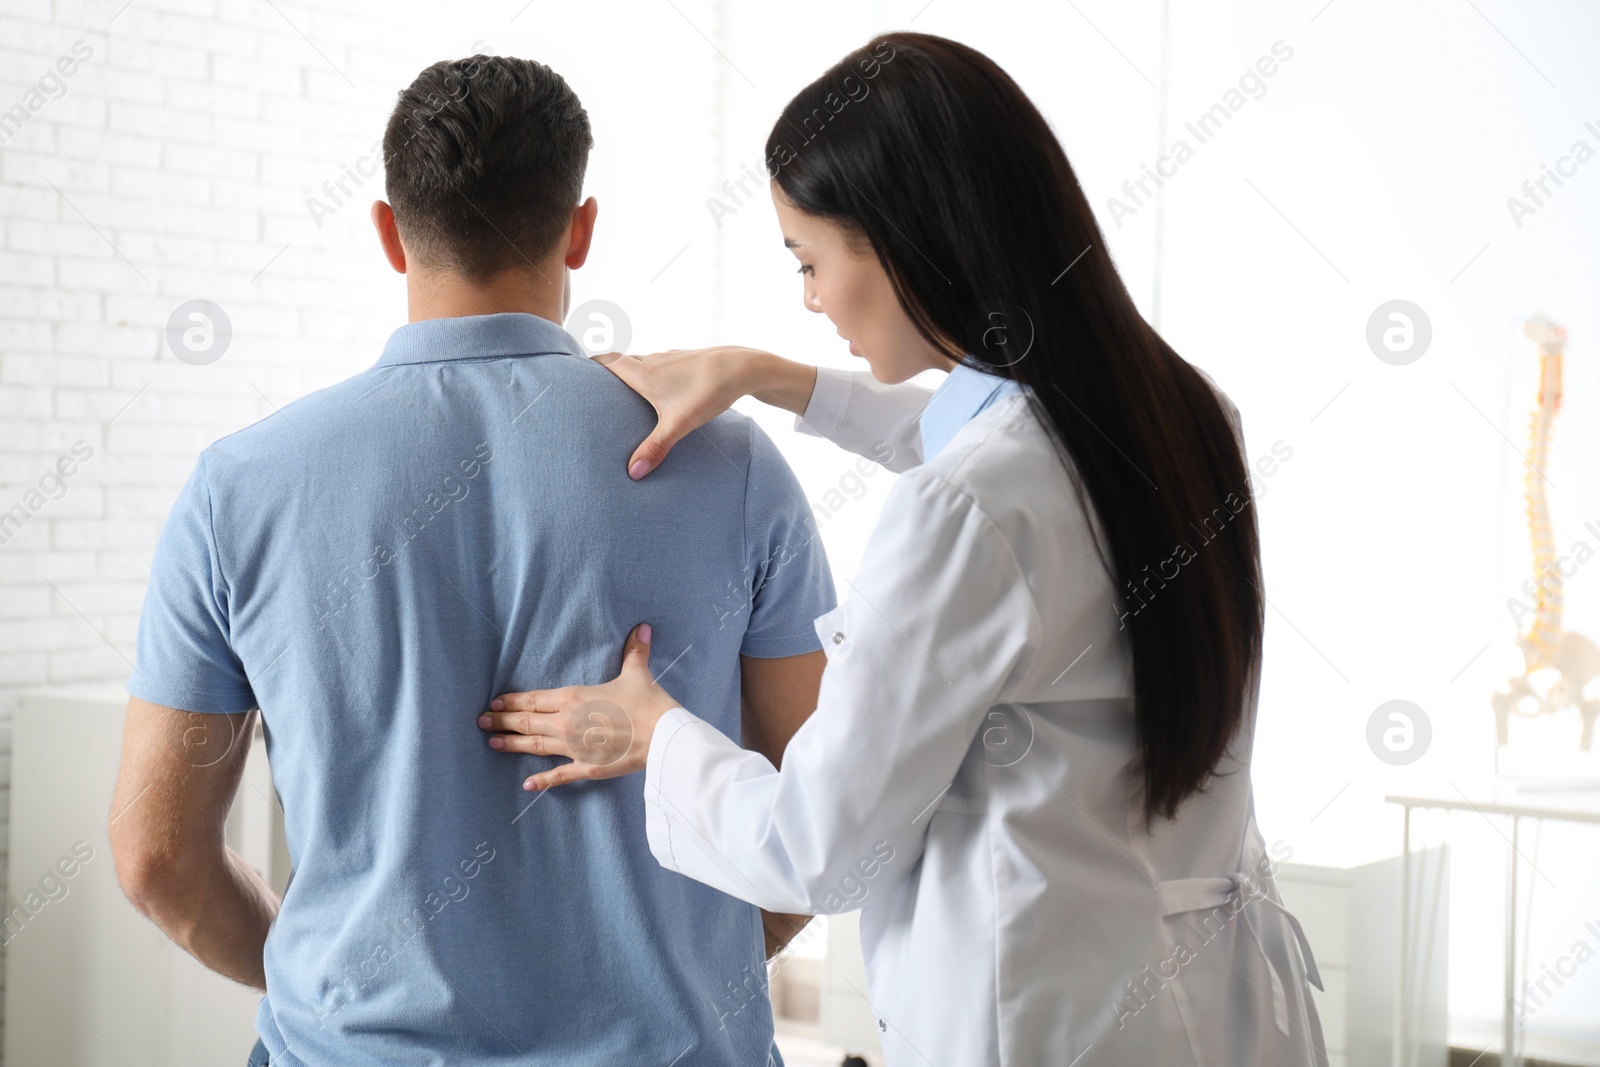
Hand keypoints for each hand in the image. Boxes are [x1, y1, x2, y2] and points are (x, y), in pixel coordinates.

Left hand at [478, 624, 682, 790]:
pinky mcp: (587, 767)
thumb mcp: (637, 673)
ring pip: (535, 746)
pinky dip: (542, 780)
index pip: (533, 699)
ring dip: (512, 744)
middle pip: (527, 722)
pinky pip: (560, 775)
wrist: (662, 735)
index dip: (511, 701)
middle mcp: (566, 723)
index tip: (494, 702)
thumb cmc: (647, 702)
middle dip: (502, 721)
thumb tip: (643, 627)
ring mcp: (574, 748)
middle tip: (481, 722)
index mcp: (573, 698)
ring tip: (492, 743)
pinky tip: (526, 784)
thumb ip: (634, 651)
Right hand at [594, 347, 816, 477]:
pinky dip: (654, 374)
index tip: (574, 369)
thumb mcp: (679, 425)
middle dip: (608, 371)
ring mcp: (672, 357)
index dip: (590, 363)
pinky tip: (663, 390)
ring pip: (644, 362)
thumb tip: (631, 474)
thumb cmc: (708, 392)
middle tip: (595, 386)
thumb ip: (655, 448)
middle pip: (623, 361)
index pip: (608, 361)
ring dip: (632, 373)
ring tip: (625, 391)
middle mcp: (654, 360)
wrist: (743, 368)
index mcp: (644, 373)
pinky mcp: (689, 359)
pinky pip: (663, 365)